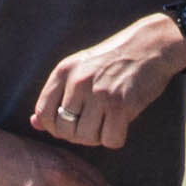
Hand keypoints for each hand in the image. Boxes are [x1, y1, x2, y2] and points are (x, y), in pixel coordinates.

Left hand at [28, 14, 185, 148]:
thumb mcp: (80, 69)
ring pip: (86, 138)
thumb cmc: (115, 59)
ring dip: (98, 137)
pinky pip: (110, 140)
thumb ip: (57, 96)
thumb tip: (34, 124)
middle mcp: (78, 82)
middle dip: (78, 134)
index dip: (55, 126)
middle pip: (64, 130)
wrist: (152, 45)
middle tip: (94, 124)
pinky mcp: (121, 105)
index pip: (43, 113)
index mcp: (64, 71)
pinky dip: (116, 138)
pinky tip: (121, 123)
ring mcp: (99, 93)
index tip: (71, 123)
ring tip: (108, 122)